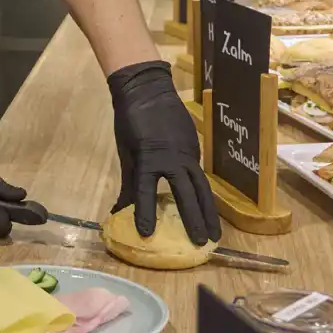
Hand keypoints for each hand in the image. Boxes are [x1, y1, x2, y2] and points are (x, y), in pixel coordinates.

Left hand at [108, 60, 219, 245]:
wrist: (148, 88)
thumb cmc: (131, 120)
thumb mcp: (126, 152)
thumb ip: (128, 184)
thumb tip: (118, 212)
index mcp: (149, 158)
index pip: (146, 192)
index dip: (145, 213)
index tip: (147, 235)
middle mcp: (173, 158)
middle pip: (187, 193)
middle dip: (196, 220)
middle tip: (202, 243)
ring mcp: (188, 152)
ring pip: (201, 187)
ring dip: (208, 211)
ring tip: (214, 234)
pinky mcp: (195, 148)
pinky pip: (200, 174)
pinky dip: (204, 193)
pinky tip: (207, 208)